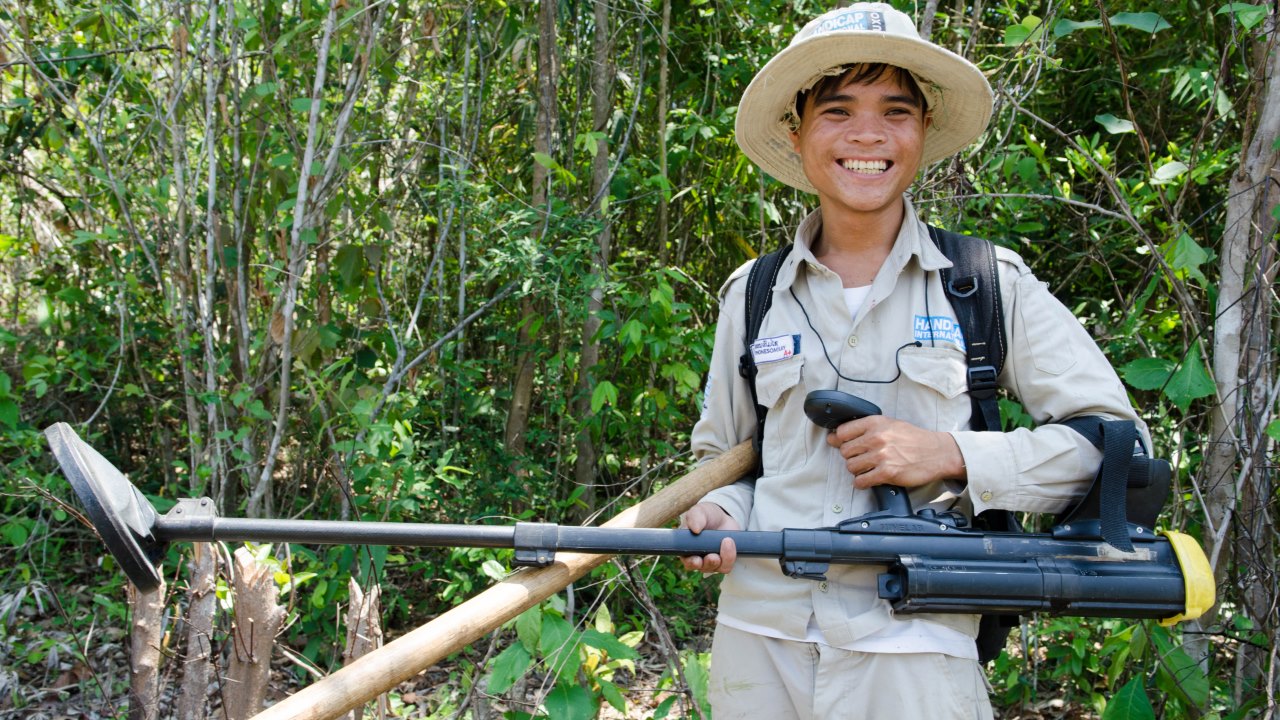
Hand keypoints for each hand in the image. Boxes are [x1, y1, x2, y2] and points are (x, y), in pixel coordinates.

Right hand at [678, 502, 740, 573]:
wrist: (722, 517)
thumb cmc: (706, 515)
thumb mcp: (699, 511)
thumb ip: (695, 517)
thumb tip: (694, 529)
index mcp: (687, 549)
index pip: (687, 561)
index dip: (691, 563)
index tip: (697, 560)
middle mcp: (698, 558)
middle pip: (702, 568)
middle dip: (708, 564)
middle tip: (713, 556)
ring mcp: (712, 561)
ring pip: (717, 568)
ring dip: (723, 558)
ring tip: (726, 541)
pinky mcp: (725, 561)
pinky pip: (728, 565)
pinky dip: (730, 556)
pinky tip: (731, 543)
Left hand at [825, 416, 965, 488]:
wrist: (938, 453)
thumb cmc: (914, 439)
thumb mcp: (890, 424)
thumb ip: (865, 429)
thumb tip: (835, 436)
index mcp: (875, 423)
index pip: (842, 432)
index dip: (841, 440)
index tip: (844, 444)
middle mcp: (876, 438)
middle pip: (845, 451)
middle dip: (851, 456)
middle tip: (863, 458)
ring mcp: (881, 456)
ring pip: (851, 467)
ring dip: (857, 470)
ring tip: (869, 468)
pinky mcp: (887, 473)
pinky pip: (861, 481)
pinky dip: (862, 483)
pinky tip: (870, 479)